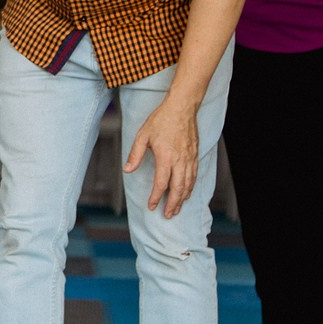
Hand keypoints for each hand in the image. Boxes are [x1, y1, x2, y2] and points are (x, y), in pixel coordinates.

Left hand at [124, 97, 199, 219]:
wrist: (182, 108)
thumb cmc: (161, 120)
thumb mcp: (143, 135)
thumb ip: (135, 154)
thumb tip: (127, 170)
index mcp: (166, 156)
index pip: (161, 183)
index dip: (156, 197)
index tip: (151, 206)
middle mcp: (180, 160)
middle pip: (178, 188)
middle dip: (172, 204)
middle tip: (167, 215)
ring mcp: (189, 158)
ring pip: (188, 184)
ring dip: (182, 199)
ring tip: (176, 209)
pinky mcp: (195, 155)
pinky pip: (194, 176)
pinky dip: (190, 188)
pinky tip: (186, 194)